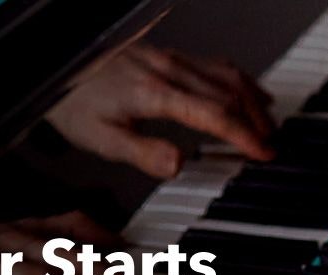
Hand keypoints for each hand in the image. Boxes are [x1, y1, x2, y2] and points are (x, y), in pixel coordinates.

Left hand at [48, 43, 275, 178]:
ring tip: (268, 126)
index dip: (242, 135)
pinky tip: (250, 92)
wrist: (56, 65)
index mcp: (153, 93)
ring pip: (226, 76)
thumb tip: (178, 164)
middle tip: (271, 146)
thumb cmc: (74, 102)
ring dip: (253, 101)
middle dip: (256, 122)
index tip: (261, 152)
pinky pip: (216, 65)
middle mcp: (167, 71)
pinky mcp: (168, 56)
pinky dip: (241, 81)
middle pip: (228, 93)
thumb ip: (142, 154)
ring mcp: (170, 60)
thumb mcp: (101, 139)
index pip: (212, 114)